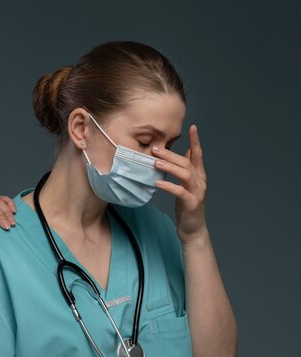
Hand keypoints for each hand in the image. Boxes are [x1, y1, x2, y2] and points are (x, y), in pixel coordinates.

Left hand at [152, 125, 207, 242]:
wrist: (193, 229)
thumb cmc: (188, 205)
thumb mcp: (187, 184)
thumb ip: (188, 168)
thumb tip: (187, 151)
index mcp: (199, 175)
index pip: (198, 155)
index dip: (196, 141)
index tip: (193, 127)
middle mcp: (200, 182)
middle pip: (187, 163)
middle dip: (171, 154)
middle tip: (155, 148)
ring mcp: (197, 192)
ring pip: (185, 175)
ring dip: (170, 167)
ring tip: (155, 163)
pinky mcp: (192, 204)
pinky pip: (180, 192)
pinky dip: (169, 186)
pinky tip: (158, 183)